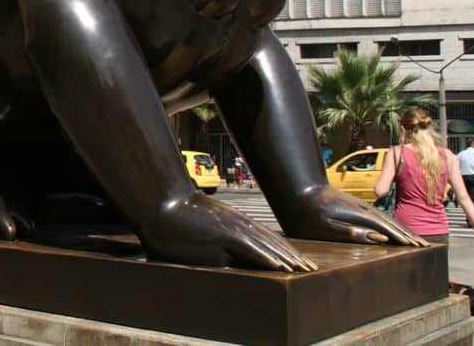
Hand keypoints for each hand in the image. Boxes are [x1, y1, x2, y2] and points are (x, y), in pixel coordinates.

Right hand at [140, 191, 317, 271]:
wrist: (160, 203)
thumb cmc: (174, 218)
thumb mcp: (200, 232)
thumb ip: (214, 245)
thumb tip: (221, 260)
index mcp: (233, 223)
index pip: (266, 239)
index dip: (284, 250)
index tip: (298, 262)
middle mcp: (237, 224)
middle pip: (273, 242)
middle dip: (294, 256)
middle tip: (312, 268)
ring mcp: (231, 228)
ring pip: (268, 246)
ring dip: (289, 259)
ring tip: (306, 271)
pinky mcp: (223, 234)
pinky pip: (252, 249)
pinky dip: (269, 259)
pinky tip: (283, 268)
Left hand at [278, 186, 427, 246]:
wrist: (299, 190)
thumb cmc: (308, 214)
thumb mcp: (326, 228)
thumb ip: (353, 233)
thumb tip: (381, 239)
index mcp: (359, 215)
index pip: (388, 227)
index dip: (404, 238)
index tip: (419, 247)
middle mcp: (363, 208)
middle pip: (391, 222)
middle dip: (408, 233)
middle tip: (424, 245)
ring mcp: (359, 206)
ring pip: (385, 218)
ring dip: (401, 228)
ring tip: (414, 239)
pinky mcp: (354, 206)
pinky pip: (377, 216)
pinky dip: (389, 224)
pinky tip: (391, 230)